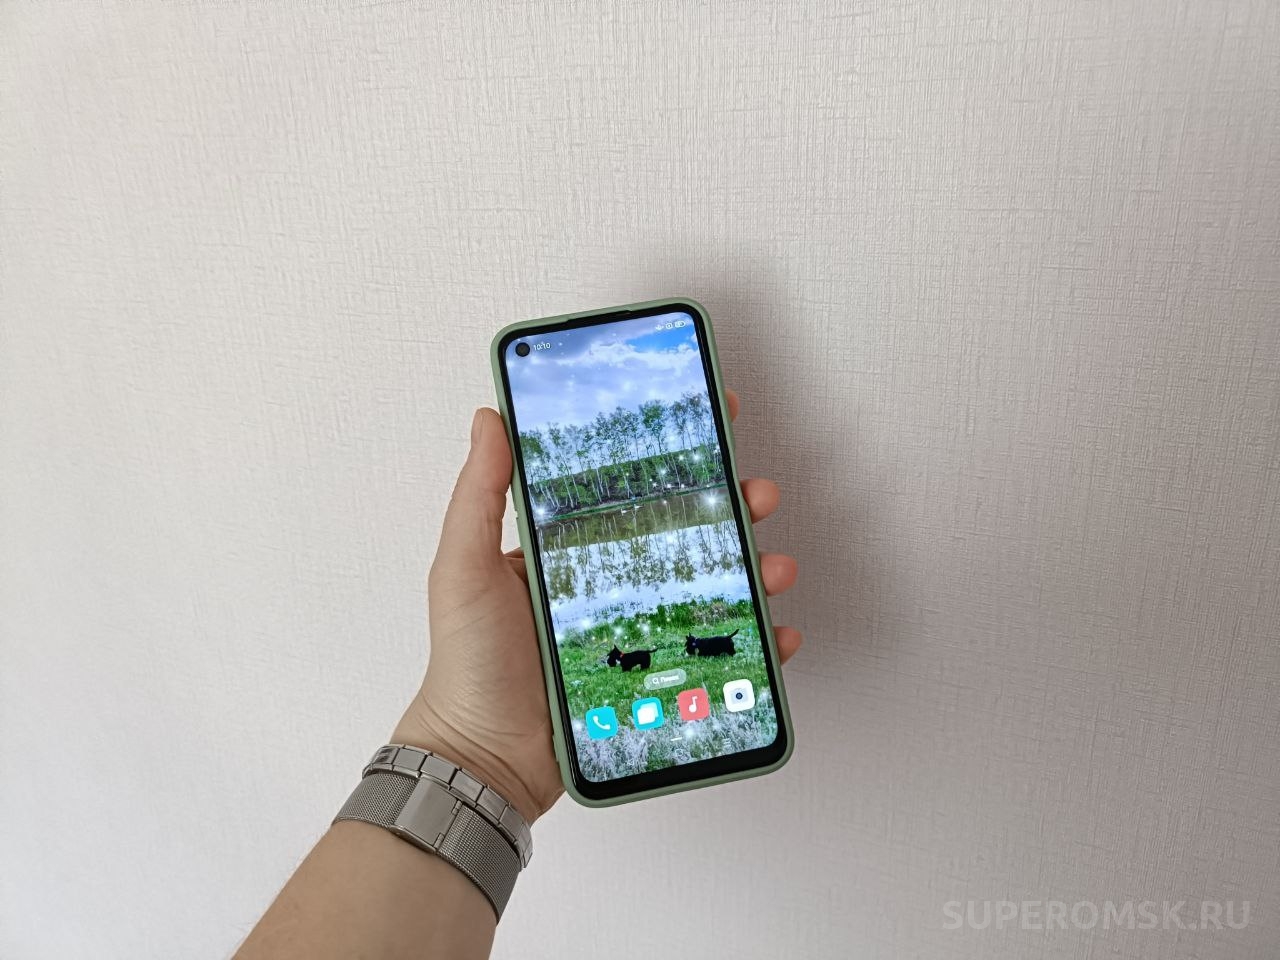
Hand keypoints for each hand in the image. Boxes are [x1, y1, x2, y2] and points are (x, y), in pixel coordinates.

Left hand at [393, 391, 801, 821]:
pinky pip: (720, 655)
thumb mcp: (464, 566)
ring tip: (776, 569)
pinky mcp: (659, 677)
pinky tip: (778, 633)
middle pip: (687, 532)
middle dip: (734, 507)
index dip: (675, 452)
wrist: (484, 758)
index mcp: (572, 546)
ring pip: (713, 588)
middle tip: (760, 493)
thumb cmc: (468, 661)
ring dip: (756, 571)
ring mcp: (640, 629)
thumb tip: (489, 416)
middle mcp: (612, 580)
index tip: (712, 414)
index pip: (631, 485)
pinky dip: (759, 644)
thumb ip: (479, 494)